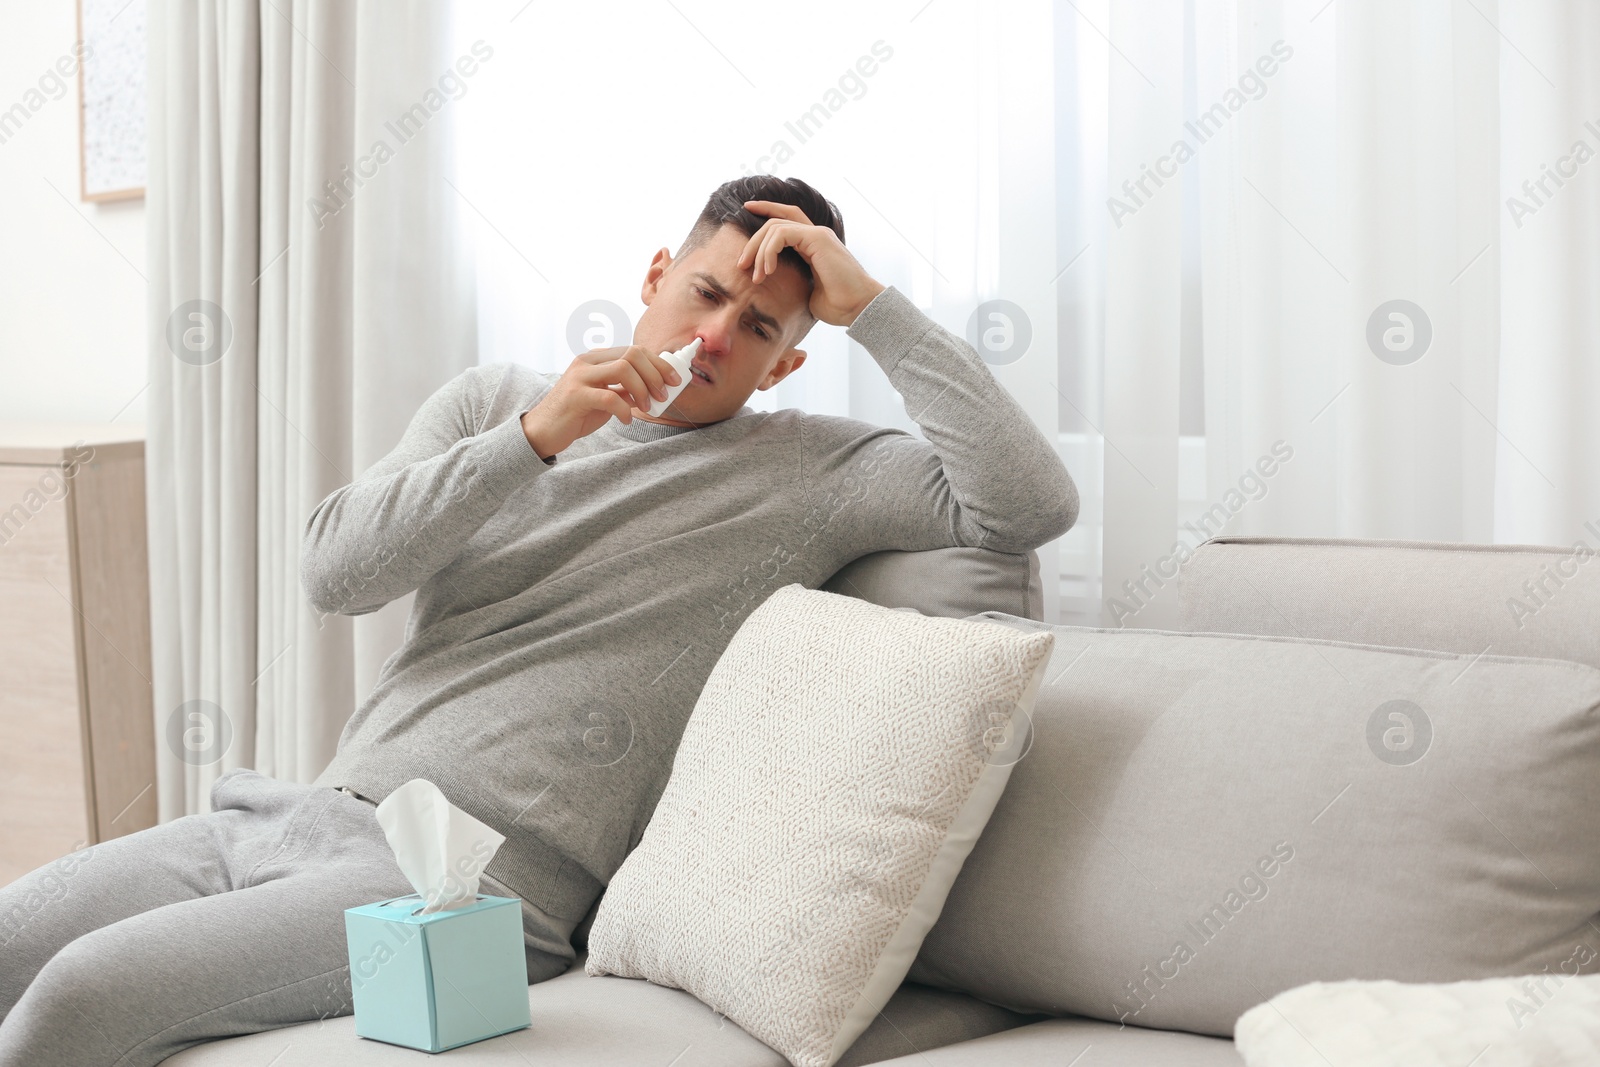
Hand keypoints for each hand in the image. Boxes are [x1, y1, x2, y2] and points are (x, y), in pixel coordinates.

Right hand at [521, 345, 681, 457]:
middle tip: (663, 396)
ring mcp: (579, 377)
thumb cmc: (577, 413)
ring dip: (642, 390)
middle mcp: (587, 361)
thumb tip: (658, 387)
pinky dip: (624, 410)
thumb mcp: (606, 397)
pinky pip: (609, 397)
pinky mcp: (575, 396)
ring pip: (623, 369)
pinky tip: (626, 419)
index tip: (675, 380)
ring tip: (647, 407)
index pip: (635, 350)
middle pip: (632, 354)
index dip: (659, 364)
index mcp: (597, 358)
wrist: (543, 430)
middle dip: (655, 374)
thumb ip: (626, 389)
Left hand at [737, 200, 885, 326]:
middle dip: (753, 242)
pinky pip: (782, 234)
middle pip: (775, 222)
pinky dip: (769, 251)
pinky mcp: (817, 238)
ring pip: (775, 226)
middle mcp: (816, 234)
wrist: (858, 308)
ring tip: (756, 276)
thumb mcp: (806, 292)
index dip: (766, 210)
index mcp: (814, 244)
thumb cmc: (838, 306)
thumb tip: (775, 288)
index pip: (786, 219)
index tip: (747, 209)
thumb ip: (792, 281)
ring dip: (759, 251)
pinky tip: (769, 270)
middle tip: (741, 265)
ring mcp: (817, 233)